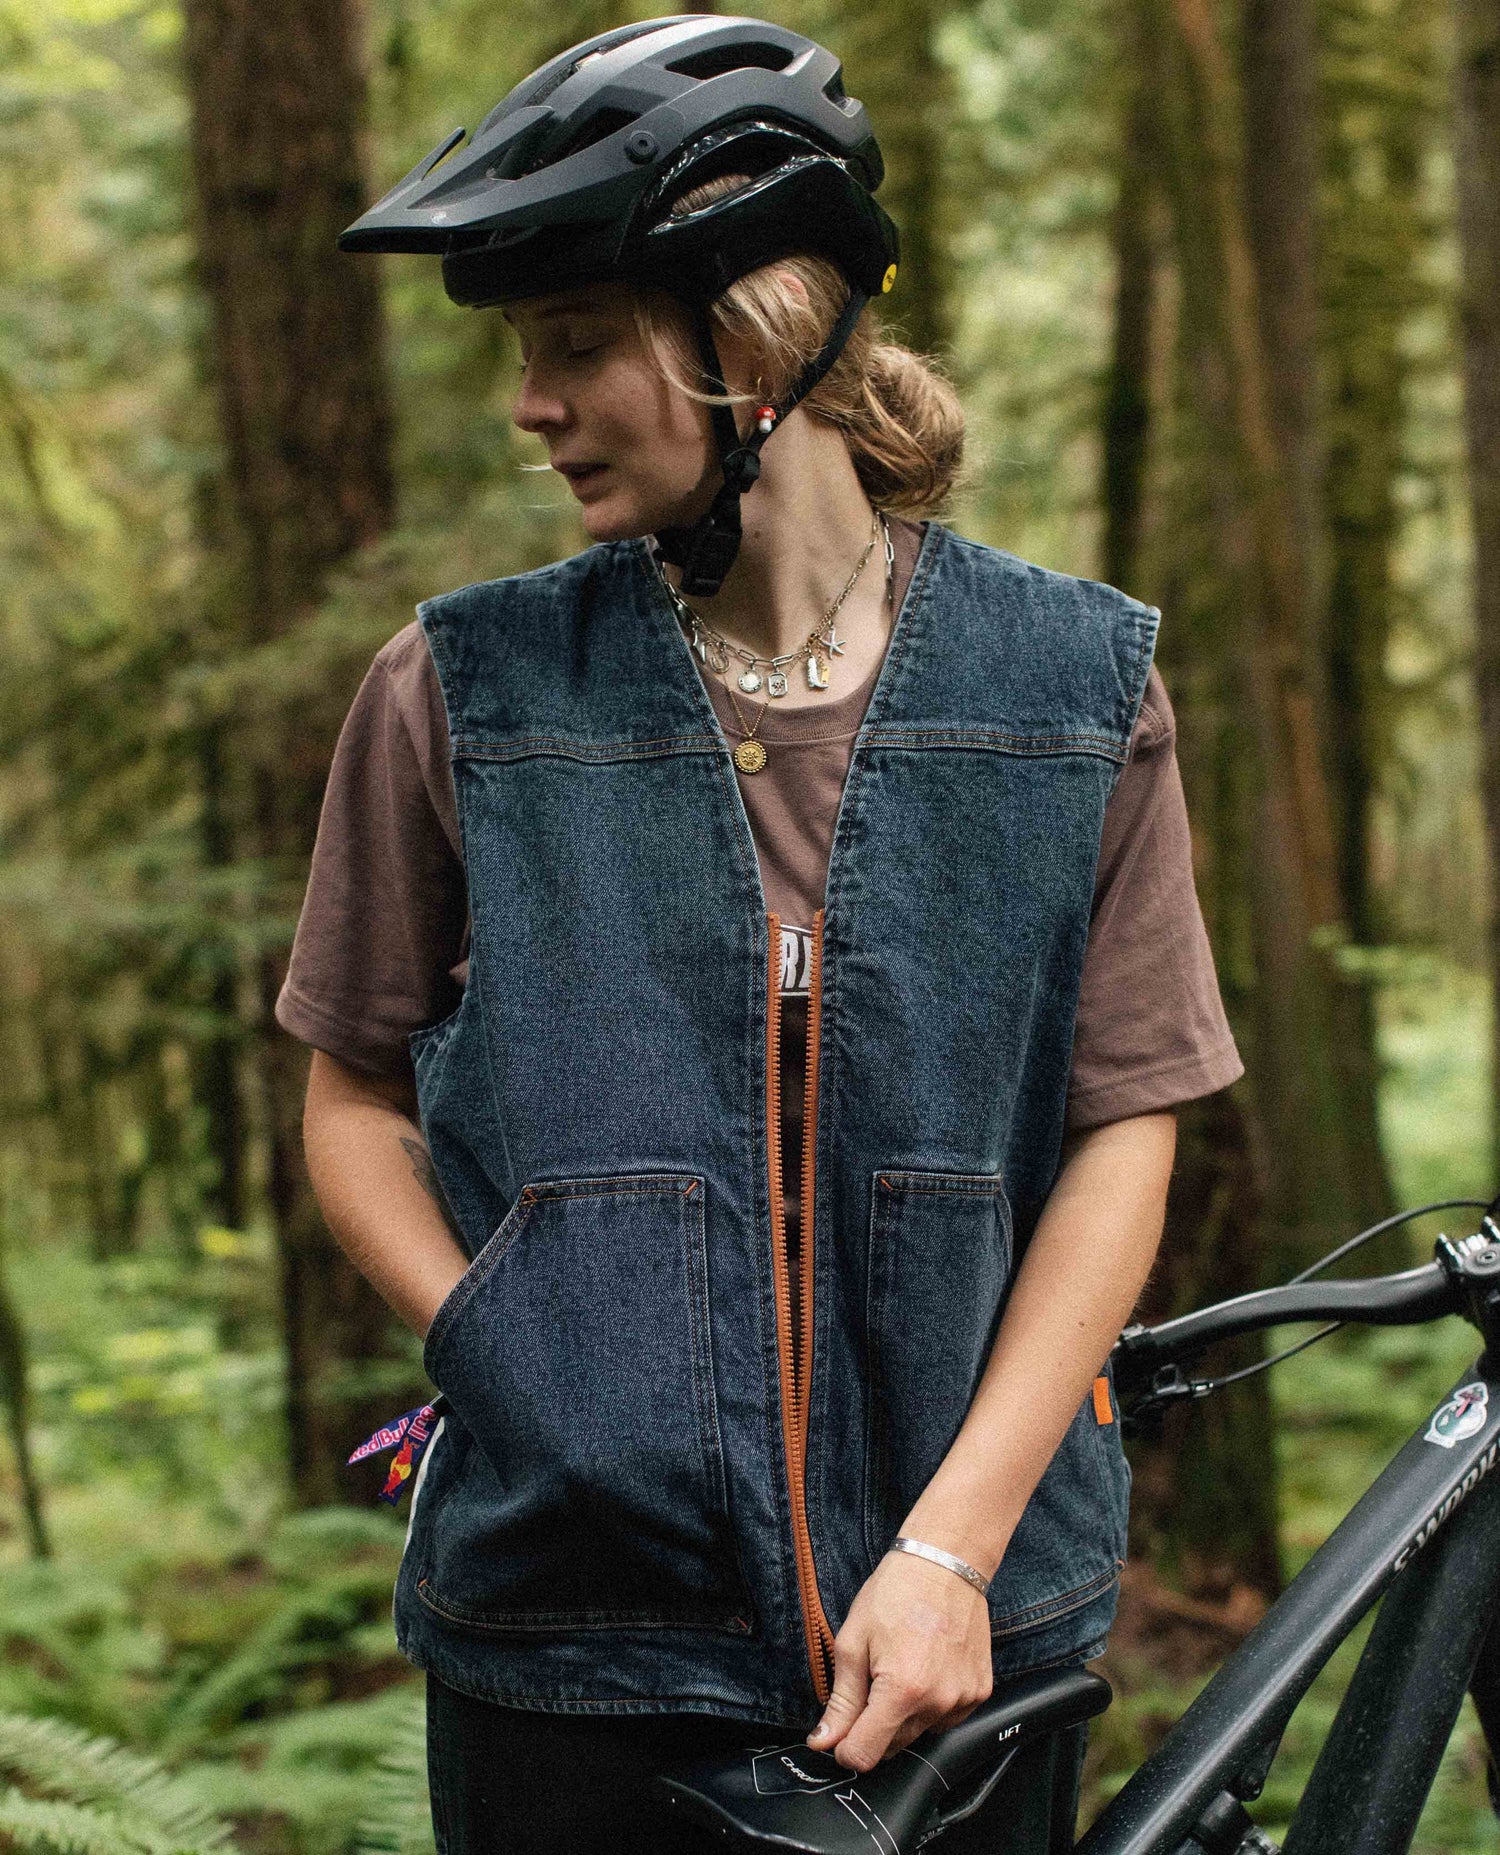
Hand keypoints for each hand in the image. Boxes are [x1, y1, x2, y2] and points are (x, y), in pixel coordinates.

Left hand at [804, 1548, 993, 1770]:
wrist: (945, 1563)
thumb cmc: (895, 1593)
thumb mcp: (853, 1641)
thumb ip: (841, 1700)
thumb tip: (823, 1742)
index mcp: (902, 1690)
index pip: (865, 1755)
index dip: (844, 1747)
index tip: (841, 1730)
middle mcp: (938, 1702)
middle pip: (892, 1747)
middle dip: (874, 1724)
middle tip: (873, 1677)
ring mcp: (963, 1699)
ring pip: (919, 1732)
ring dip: (904, 1713)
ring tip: (904, 1664)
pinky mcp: (980, 1692)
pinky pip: (946, 1717)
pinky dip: (931, 1703)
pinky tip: (926, 1666)